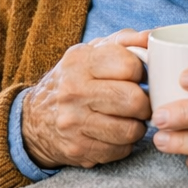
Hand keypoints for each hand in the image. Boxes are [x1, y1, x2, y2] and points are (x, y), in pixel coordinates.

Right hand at [21, 29, 150, 167]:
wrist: (35, 118)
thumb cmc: (77, 80)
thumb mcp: (94, 52)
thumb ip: (126, 40)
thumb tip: (153, 37)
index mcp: (80, 61)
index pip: (130, 66)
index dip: (141, 73)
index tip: (137, 77)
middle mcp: (73, 91)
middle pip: (135, 100)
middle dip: (145, 103)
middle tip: (139, 102)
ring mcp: (73, 122)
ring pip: (131, 130)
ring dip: (137, 126)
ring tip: (128, 118)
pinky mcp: (77, 149)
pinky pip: (120, 150)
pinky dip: (124, 144)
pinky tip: (114, 133)